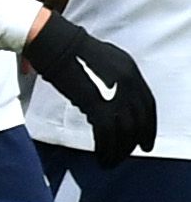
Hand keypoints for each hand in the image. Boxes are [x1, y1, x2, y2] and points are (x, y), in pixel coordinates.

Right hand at [28, 10, 156, 161]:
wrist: (53, 42)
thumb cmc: (68, 49)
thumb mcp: (101, 59)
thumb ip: (112, 78)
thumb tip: (110, 101)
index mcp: (130, 69)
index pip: (148, 104)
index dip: (148, 125)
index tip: (145, 140)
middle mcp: (128, 81)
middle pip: (139, 119)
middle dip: (136, 140)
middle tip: (132, 153)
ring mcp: (113, 92)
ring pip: (125, 130)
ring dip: (119, 149)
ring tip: (112, 160)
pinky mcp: (96, 103)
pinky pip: (107, 133)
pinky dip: (106, 149)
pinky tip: (101, 156)